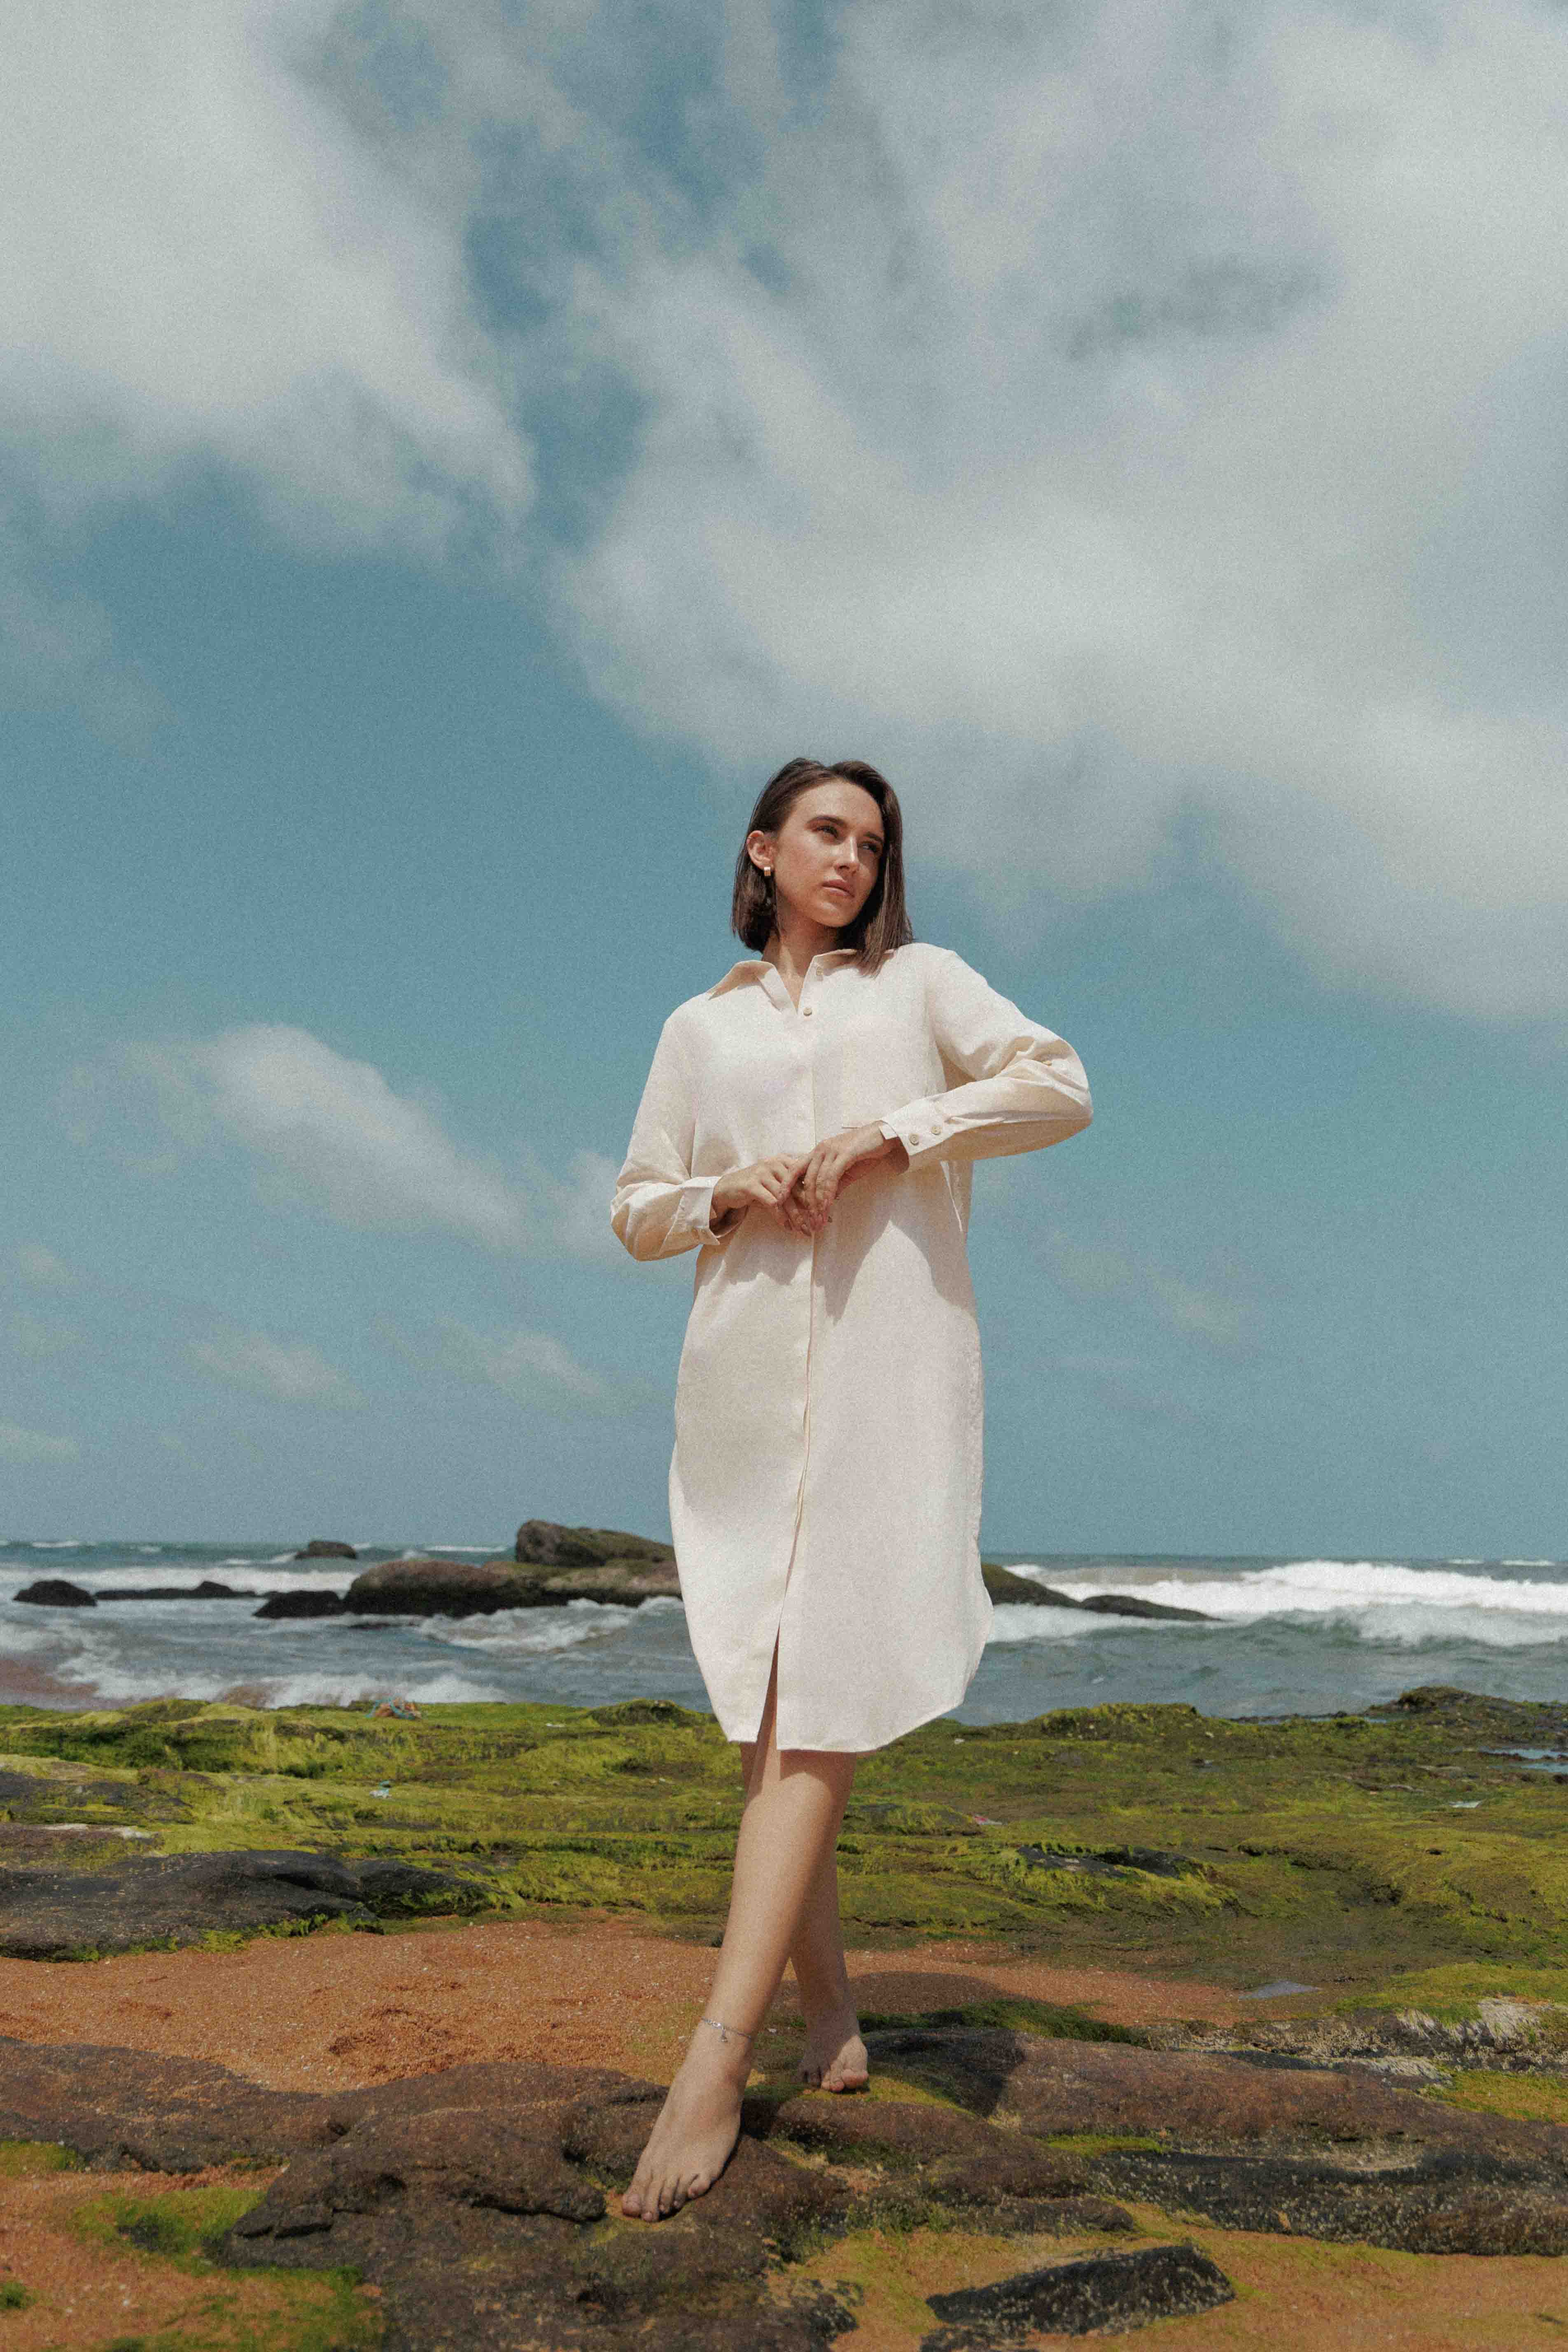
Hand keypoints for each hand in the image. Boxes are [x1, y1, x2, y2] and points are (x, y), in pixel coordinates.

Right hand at [711, 1154, 813, 1235]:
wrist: (729, 1187)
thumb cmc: (758, 1188)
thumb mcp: (778, 1186)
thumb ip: (795, 1192)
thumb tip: (820, 1207)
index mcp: (785, 1160)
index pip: (806, 1177)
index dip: (818, 1196)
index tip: (827, 1214)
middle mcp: (775, 1163)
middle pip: (798, 1188)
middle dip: (810, 1209)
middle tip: (818, 1225)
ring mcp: (762, 1172)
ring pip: (786, 1198)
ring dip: (796, 1216)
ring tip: (803, 1229)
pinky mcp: (751, 1185)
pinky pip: (771, 1203)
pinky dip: (780, 1217)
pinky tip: (786, 1227)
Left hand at [794, 1124, 908, 1230]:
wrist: (884, 1136)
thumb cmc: (866, 1152)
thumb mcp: (846, 1170)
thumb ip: (835, 1183)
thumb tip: (827, 1200)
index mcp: (818, 1152)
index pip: (795, 1169)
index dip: (786, 1185)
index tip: (778, 1201)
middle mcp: (821, 1149)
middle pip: (805, 1179)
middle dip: (805, 1203)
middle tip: (807, 1222)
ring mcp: (831, 1150)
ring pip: (817, 1180)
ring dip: (817, 1203)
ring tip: (818, 1220)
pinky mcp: (844, 1153)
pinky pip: (831, 1176)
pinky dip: (827, 1193)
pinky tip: (827, 1207)